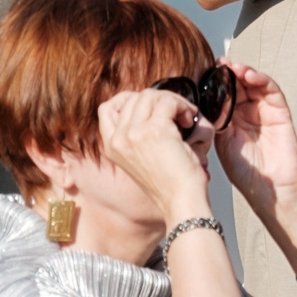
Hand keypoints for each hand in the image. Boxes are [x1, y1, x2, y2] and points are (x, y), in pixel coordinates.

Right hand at [96, 88, 215, 223]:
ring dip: (174, 101)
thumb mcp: (142, 156)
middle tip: (178, 113)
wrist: (180, 200)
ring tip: (186, 117)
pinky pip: (168, 102)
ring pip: (151, 96)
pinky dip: (183, 106)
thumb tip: (152, 102)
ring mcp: (133, 134)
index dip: (130, 99)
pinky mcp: (154, 131)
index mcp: (112, 146)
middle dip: (160, 98)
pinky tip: (189, 121)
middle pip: (134, 97)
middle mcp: (118, 139)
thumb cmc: (170, 181)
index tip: (153, 106)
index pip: (107, 108)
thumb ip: (138, 134)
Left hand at [213, 62, 296, 217]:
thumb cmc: (245, 172)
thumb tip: (198, 102)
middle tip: (217, 63)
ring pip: (254, 84)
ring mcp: (264, 111)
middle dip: (228, 73)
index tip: (202, 72)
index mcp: (231, 120)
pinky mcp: (280, 111)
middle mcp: (247, 113)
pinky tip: (249, 75)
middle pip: (238, 85)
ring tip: (232, 66)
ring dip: (243, 72)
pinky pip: (271, 90)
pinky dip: (261, 79)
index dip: (214, 83)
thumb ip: (215, 122)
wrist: (270, 188)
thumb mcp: (221, 144)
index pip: (223, 95)